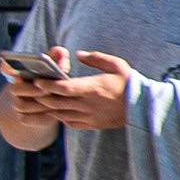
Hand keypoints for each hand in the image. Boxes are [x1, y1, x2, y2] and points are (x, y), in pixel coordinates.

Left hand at [15, 48, 139, 132]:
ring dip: (49, 107)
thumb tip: (78, 54)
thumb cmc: (130, 83)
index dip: (47, 85)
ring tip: (44, 98)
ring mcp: (89, 116)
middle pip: (55, 102)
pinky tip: (60, 109)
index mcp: (92, 88)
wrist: (144, 107)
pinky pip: (69, 123)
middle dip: (42, 96)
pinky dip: (60, 116)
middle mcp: (88, 104)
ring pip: (59, 114)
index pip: (63, 88)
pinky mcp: (92, 125)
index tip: (37, 80)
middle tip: (35, 89)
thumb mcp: (116, 65)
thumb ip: (96, 58)